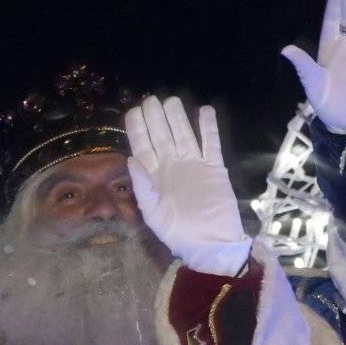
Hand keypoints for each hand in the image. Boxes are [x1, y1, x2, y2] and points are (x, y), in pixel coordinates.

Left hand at [124, 96, 251, 276]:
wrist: (210, 245)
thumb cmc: (178, 234)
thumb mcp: (154, 215)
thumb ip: (143, 188)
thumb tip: (130, 159)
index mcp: (154, 176)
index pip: (143, 146)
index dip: (138, 128)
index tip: (134, 111)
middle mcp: (172, 166)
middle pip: (162, 135)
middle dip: (155, 117)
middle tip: (151, 100)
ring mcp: (194, 165)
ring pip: (184, 134)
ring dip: (178, 117)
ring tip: (171, 100)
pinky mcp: (214, 168)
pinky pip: (211, 143)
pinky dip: (209, 127)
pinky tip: (204, 111)